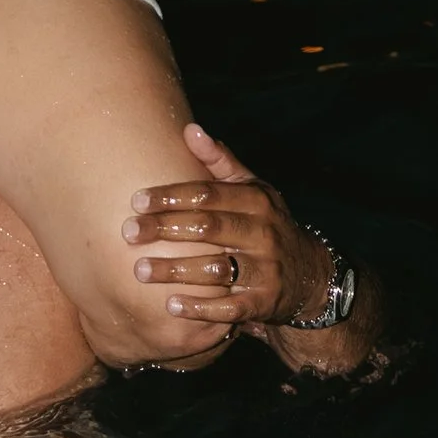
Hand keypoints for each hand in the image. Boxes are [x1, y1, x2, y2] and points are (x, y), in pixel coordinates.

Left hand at [123, 124, 334, 327]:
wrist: (310, 275)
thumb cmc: (266, 224)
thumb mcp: (253, 189)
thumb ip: (220, 162)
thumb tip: (190, 129)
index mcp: (256, 200)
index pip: (208, 194)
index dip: (171, 196)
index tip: (137, 201)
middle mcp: (262, 233)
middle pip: (208, 228)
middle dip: (165, 229)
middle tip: (128, 233)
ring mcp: (265, 269)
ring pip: (216, 268)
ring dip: (175, 270)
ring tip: (140, 271)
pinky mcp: (264, 302)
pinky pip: (230, 308)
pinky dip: (201, 308)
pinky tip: (170, 306)